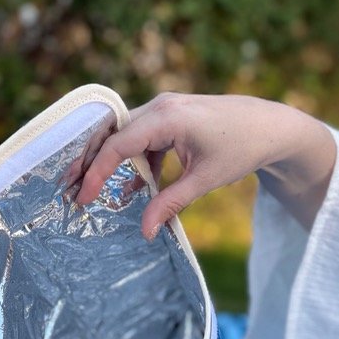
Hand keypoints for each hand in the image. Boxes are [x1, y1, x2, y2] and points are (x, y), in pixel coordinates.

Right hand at [76, 92, 336, 239]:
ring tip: (90, 191)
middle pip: (111, 133)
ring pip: (123, 136)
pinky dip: (132, 163)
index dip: (96, 172)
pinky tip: (129, 189)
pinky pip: (141, 140)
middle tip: (67, 189)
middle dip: (89, 162)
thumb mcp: (204, 180)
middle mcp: (160, 106)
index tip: (82, 198)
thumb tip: (144, 232)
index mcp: (167, 116)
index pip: (118, 144)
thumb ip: (170, 203)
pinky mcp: (170, 119)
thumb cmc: (242, 149)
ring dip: (108, 163)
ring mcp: (164, 110)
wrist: (271, 126)